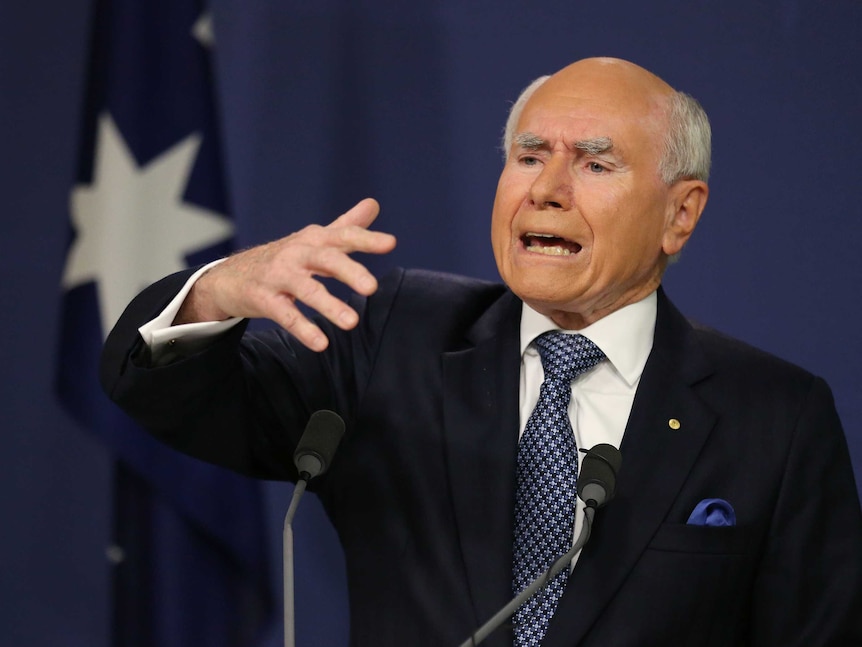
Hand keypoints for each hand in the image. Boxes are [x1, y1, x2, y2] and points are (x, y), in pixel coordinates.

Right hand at [174, 198, 395, 350]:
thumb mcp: (313, 240)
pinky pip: (286, 315)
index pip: (343, 236)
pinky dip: (303, 330)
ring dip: (329, 306)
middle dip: (349, 271)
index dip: (366, 238)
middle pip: (326, 259)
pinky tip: (321, 344)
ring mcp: (278, 276)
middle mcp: (296, 254)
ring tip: (352, 322)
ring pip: (307, 290)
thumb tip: (374, 204)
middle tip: (372, 288)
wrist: (230, 276)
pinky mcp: (263, 299)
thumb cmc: (283, 258)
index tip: (390, 243)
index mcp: (313, 239)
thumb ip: (345, 226)